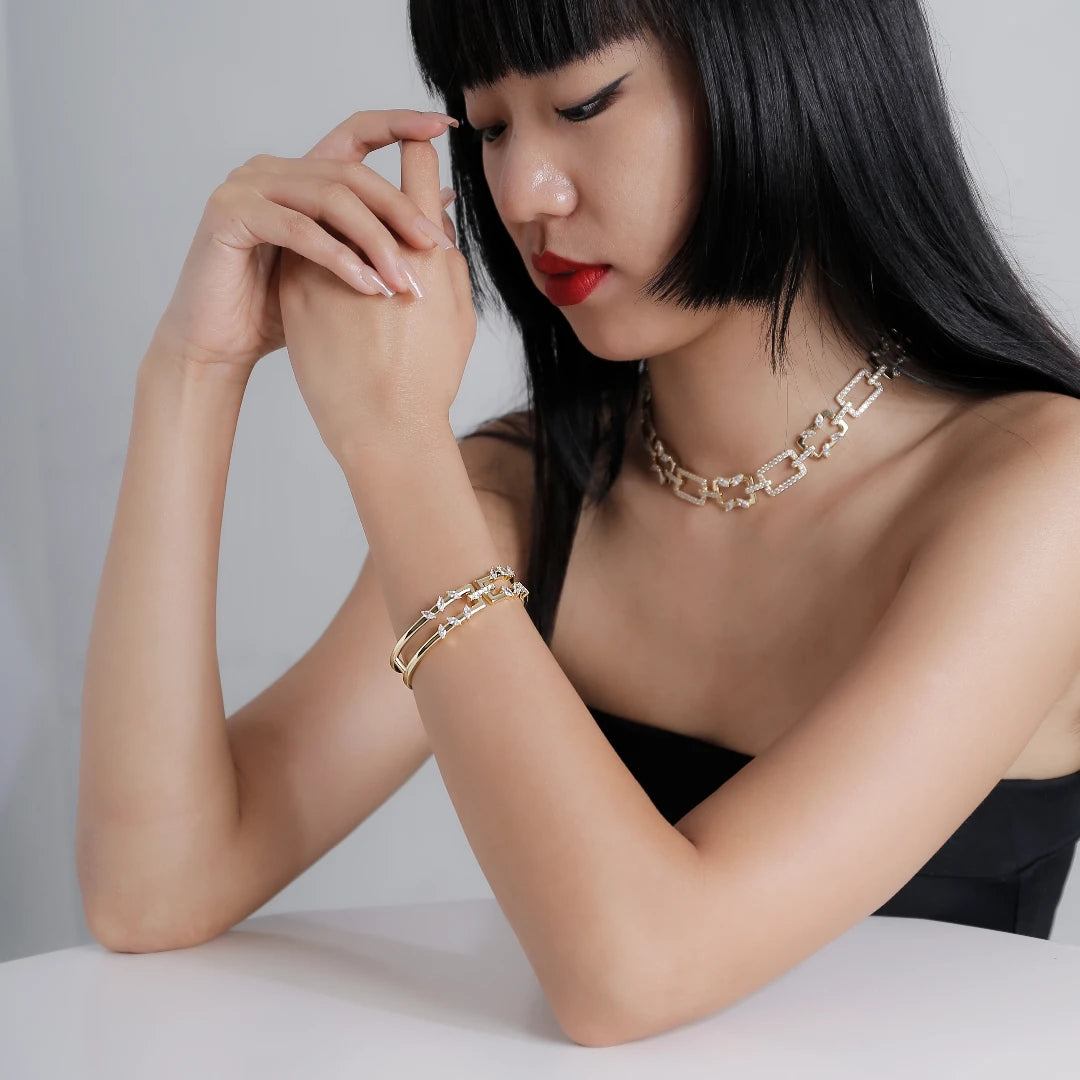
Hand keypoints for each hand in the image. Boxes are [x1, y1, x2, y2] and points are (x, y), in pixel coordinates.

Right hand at [149, 108, 459, 381]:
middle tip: (435, 246)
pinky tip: (368, 286)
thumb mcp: (345, 268)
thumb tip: (444, 201)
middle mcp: (273, 170)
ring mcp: (248, 186)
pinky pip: (297, 229)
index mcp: (303, 176)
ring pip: (329, 198)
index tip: (443, 127)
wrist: (222, 345)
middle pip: (351, 173)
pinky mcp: (229, 213)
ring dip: (374, 242)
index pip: (357, 134)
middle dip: (399, 209)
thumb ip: (385, 231)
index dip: (400, 124)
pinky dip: (338, 259)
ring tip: (404, 282)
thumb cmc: (281, 312)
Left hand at [277, 137, 475, 465]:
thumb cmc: (428, 380)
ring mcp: (327, 261)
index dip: (416, 149)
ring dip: (339, 217)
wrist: (382, 427)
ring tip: (347, 231)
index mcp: (421, 245)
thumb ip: (450, 264)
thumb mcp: (458, 317)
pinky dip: (315, 251)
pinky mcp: (295, 286)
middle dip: (375, 182)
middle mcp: (372, 243)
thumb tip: (436, 228)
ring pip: (329, 215)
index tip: (416, 149)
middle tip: (377, 181)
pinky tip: (322, 268)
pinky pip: (303, 250)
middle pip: (368, 182)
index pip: (416, 165)